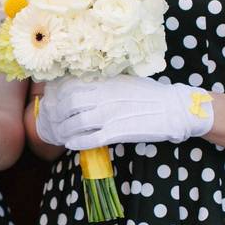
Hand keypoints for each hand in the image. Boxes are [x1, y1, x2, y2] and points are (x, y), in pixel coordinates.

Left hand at [36, 76, 214, 149]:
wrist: (173, 109)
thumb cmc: (150, 94)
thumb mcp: (123, 80)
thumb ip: (102, 83)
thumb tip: (80, 86)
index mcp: (105, 81)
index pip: (69, 85)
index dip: (55, 95)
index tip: (51, 101)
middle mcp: (104, 96)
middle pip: (67, 104)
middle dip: (56, 114)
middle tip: (53, 121)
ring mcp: (109, 115)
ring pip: (75, 123)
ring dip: (63, 131)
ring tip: (60, 135)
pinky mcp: (117, 132)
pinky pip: (89, 140)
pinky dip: (76, 142)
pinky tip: (71, 144)